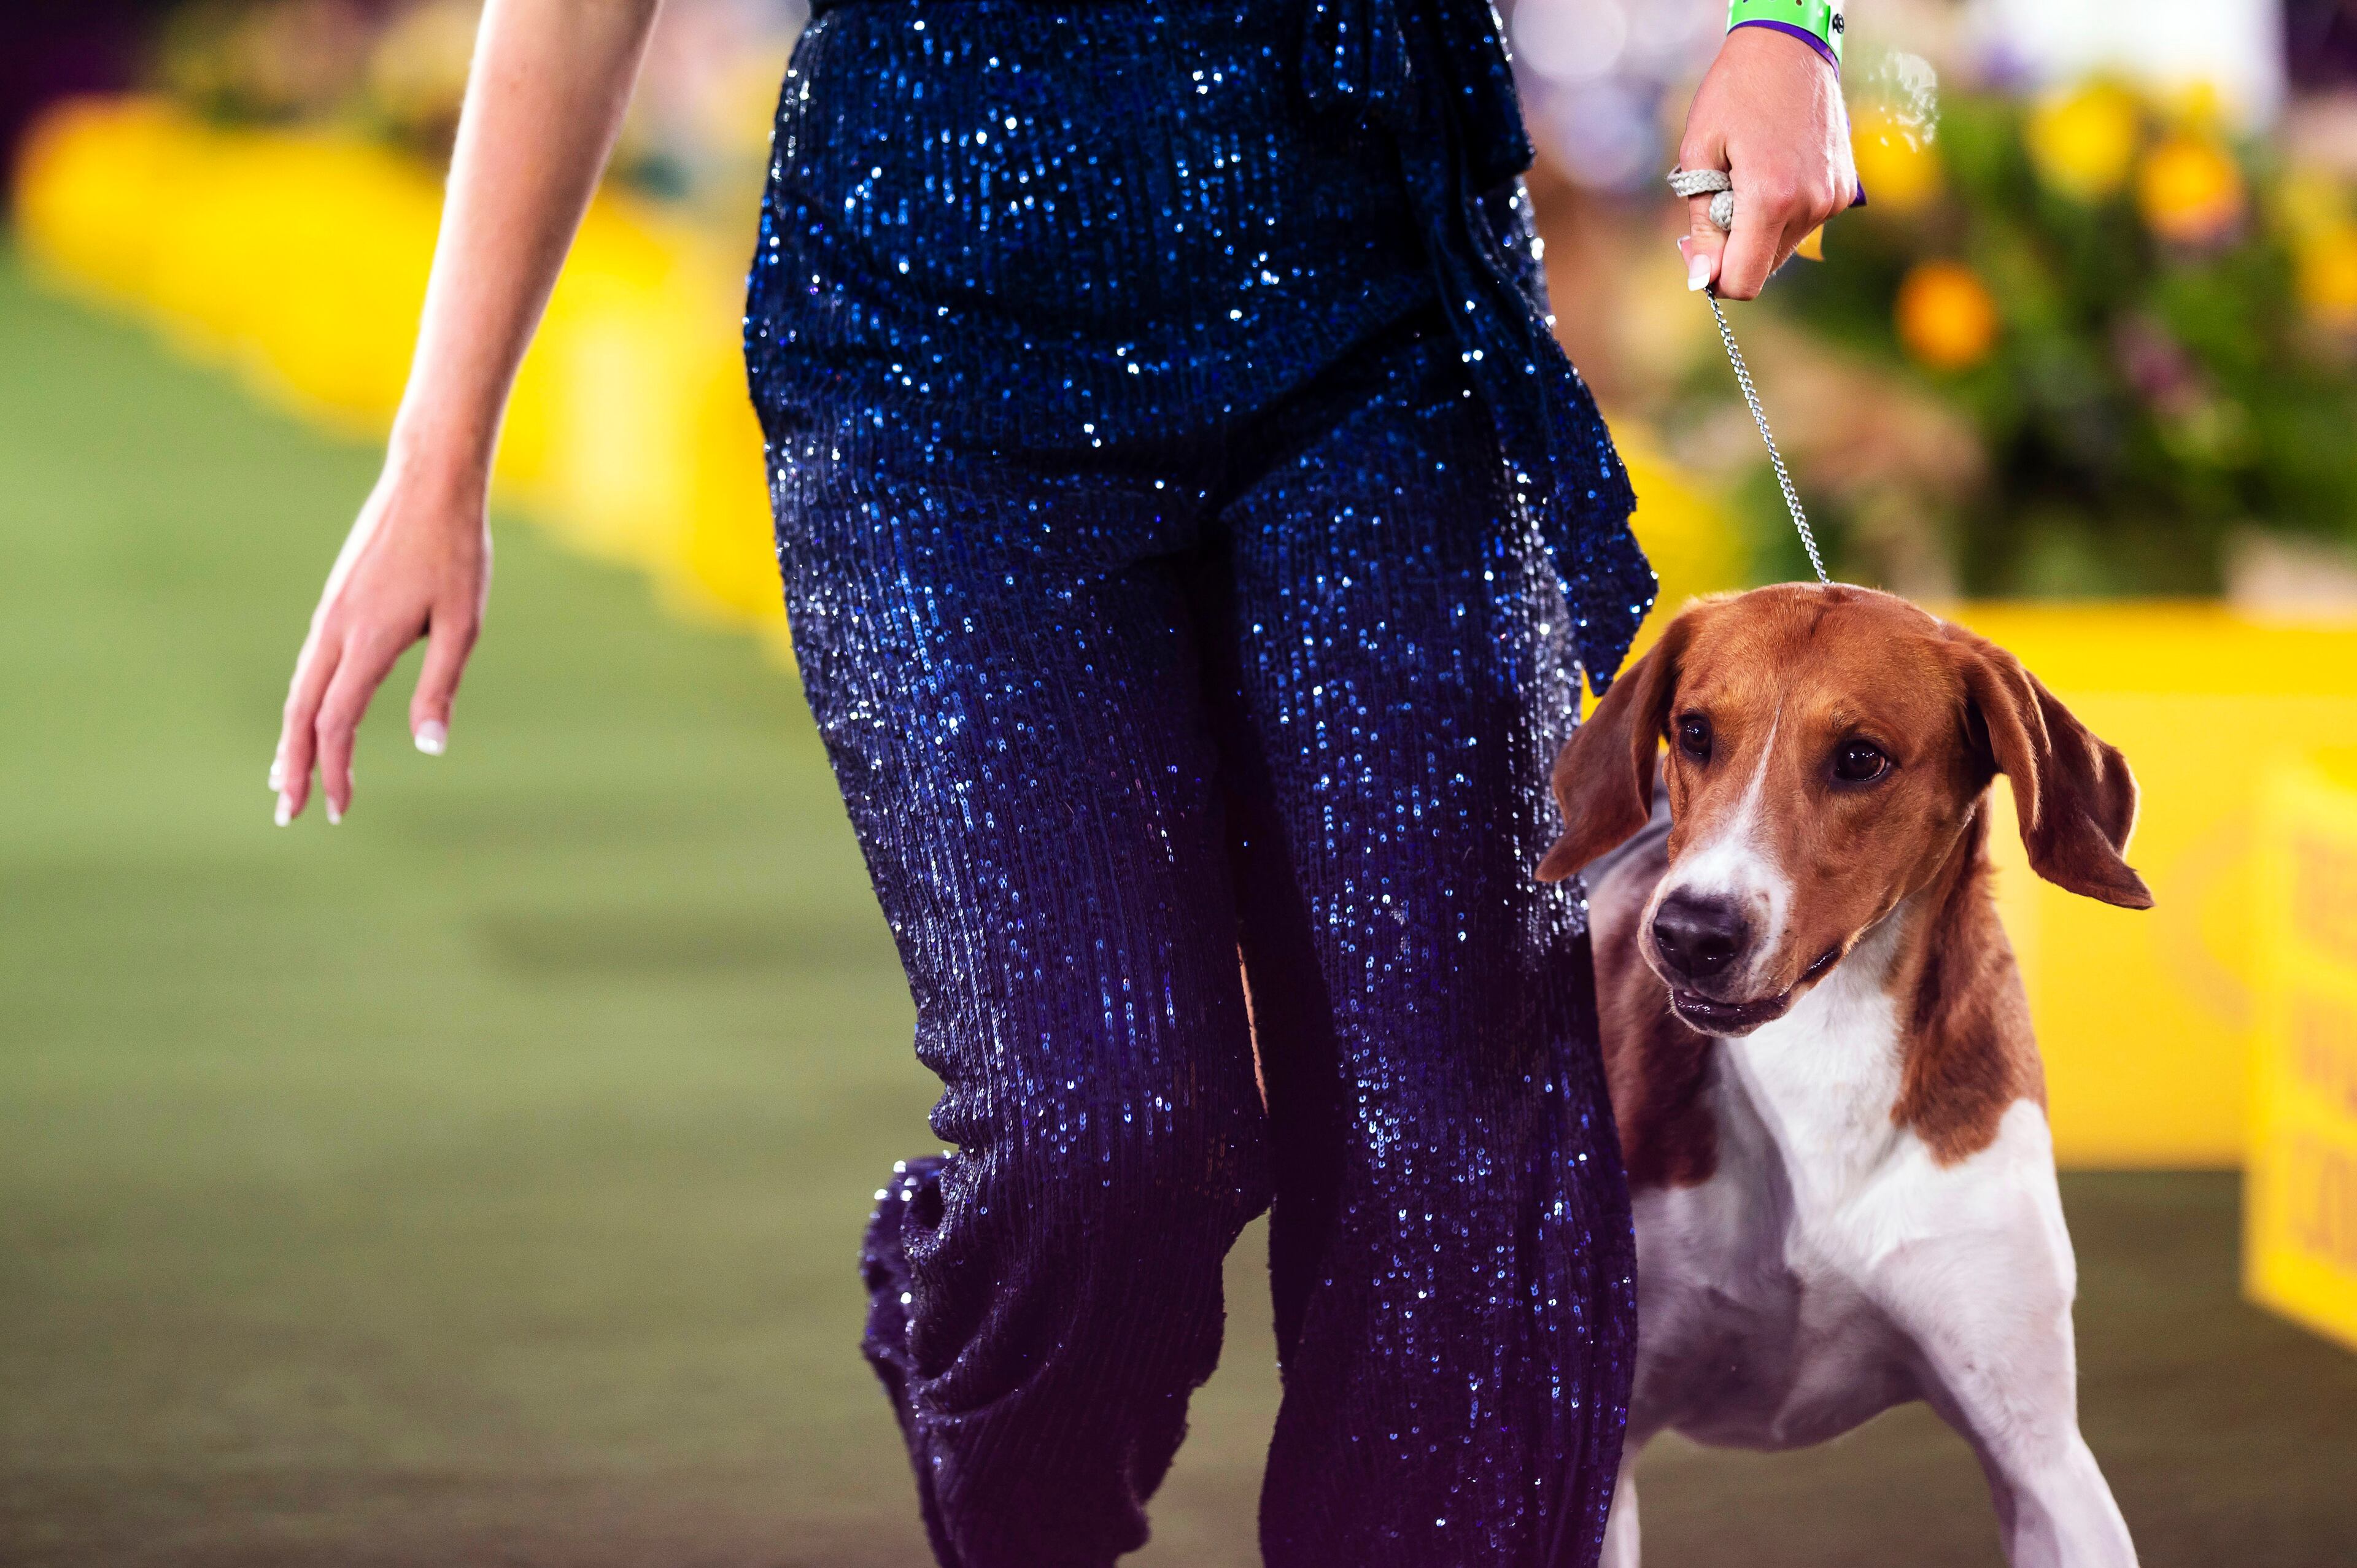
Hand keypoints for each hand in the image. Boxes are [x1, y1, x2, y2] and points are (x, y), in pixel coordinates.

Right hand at [272, 459, 489, 823]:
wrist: (429, 481)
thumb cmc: (456, 552)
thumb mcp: (463, 625)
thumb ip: (441, 686)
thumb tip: (430, 747)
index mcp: (368, 642)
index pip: (336, 724)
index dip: (335, 771)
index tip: (338, 812)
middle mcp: (336, 630)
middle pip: (301, 713)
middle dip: (294, 766)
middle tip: (288, 812)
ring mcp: (330, 612)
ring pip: (300, 688)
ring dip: (292, 737)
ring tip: (288, 777)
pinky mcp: (336, 600)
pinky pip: (309, 663)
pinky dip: (302, 700)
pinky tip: (309, 716)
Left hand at [1675, 25, 1858, 300]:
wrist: (1790, 48)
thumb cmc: (1735, 93)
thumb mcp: (1699, 155)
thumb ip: (1701, 225)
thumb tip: (1702, 279)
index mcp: (1771, 199)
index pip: (1744, 282)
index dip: (1715, 278)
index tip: (1700, 251)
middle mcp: (1810, 205)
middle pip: (1763, 268)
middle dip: (1734, 251)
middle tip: (1717, 203)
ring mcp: (1832, 198)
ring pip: (1783, 247)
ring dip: (1758, 229)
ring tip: (1747, 178)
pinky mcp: (1844, 188)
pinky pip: (1804, 223)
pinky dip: (1782, 212)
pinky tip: (1773, 170)